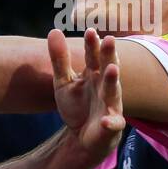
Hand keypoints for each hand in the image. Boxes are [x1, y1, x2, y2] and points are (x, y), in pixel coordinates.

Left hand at [49, 28, 124, 159]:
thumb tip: (54, 30)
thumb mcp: (63, 82)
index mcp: (94, 75)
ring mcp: (110, 106)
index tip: (90, 31)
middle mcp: (105, 87)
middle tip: (109, 39)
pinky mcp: (112, 126)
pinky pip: (113, 124)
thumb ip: (60, 59)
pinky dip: (110, 122)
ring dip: (113, 81)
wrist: (83, 138)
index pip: (93, 57)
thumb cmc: (77, 106)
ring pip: (113, 92)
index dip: (92, 45)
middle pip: (107, 68)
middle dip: (108, 55)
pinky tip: (104, 121)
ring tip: (111, 69)